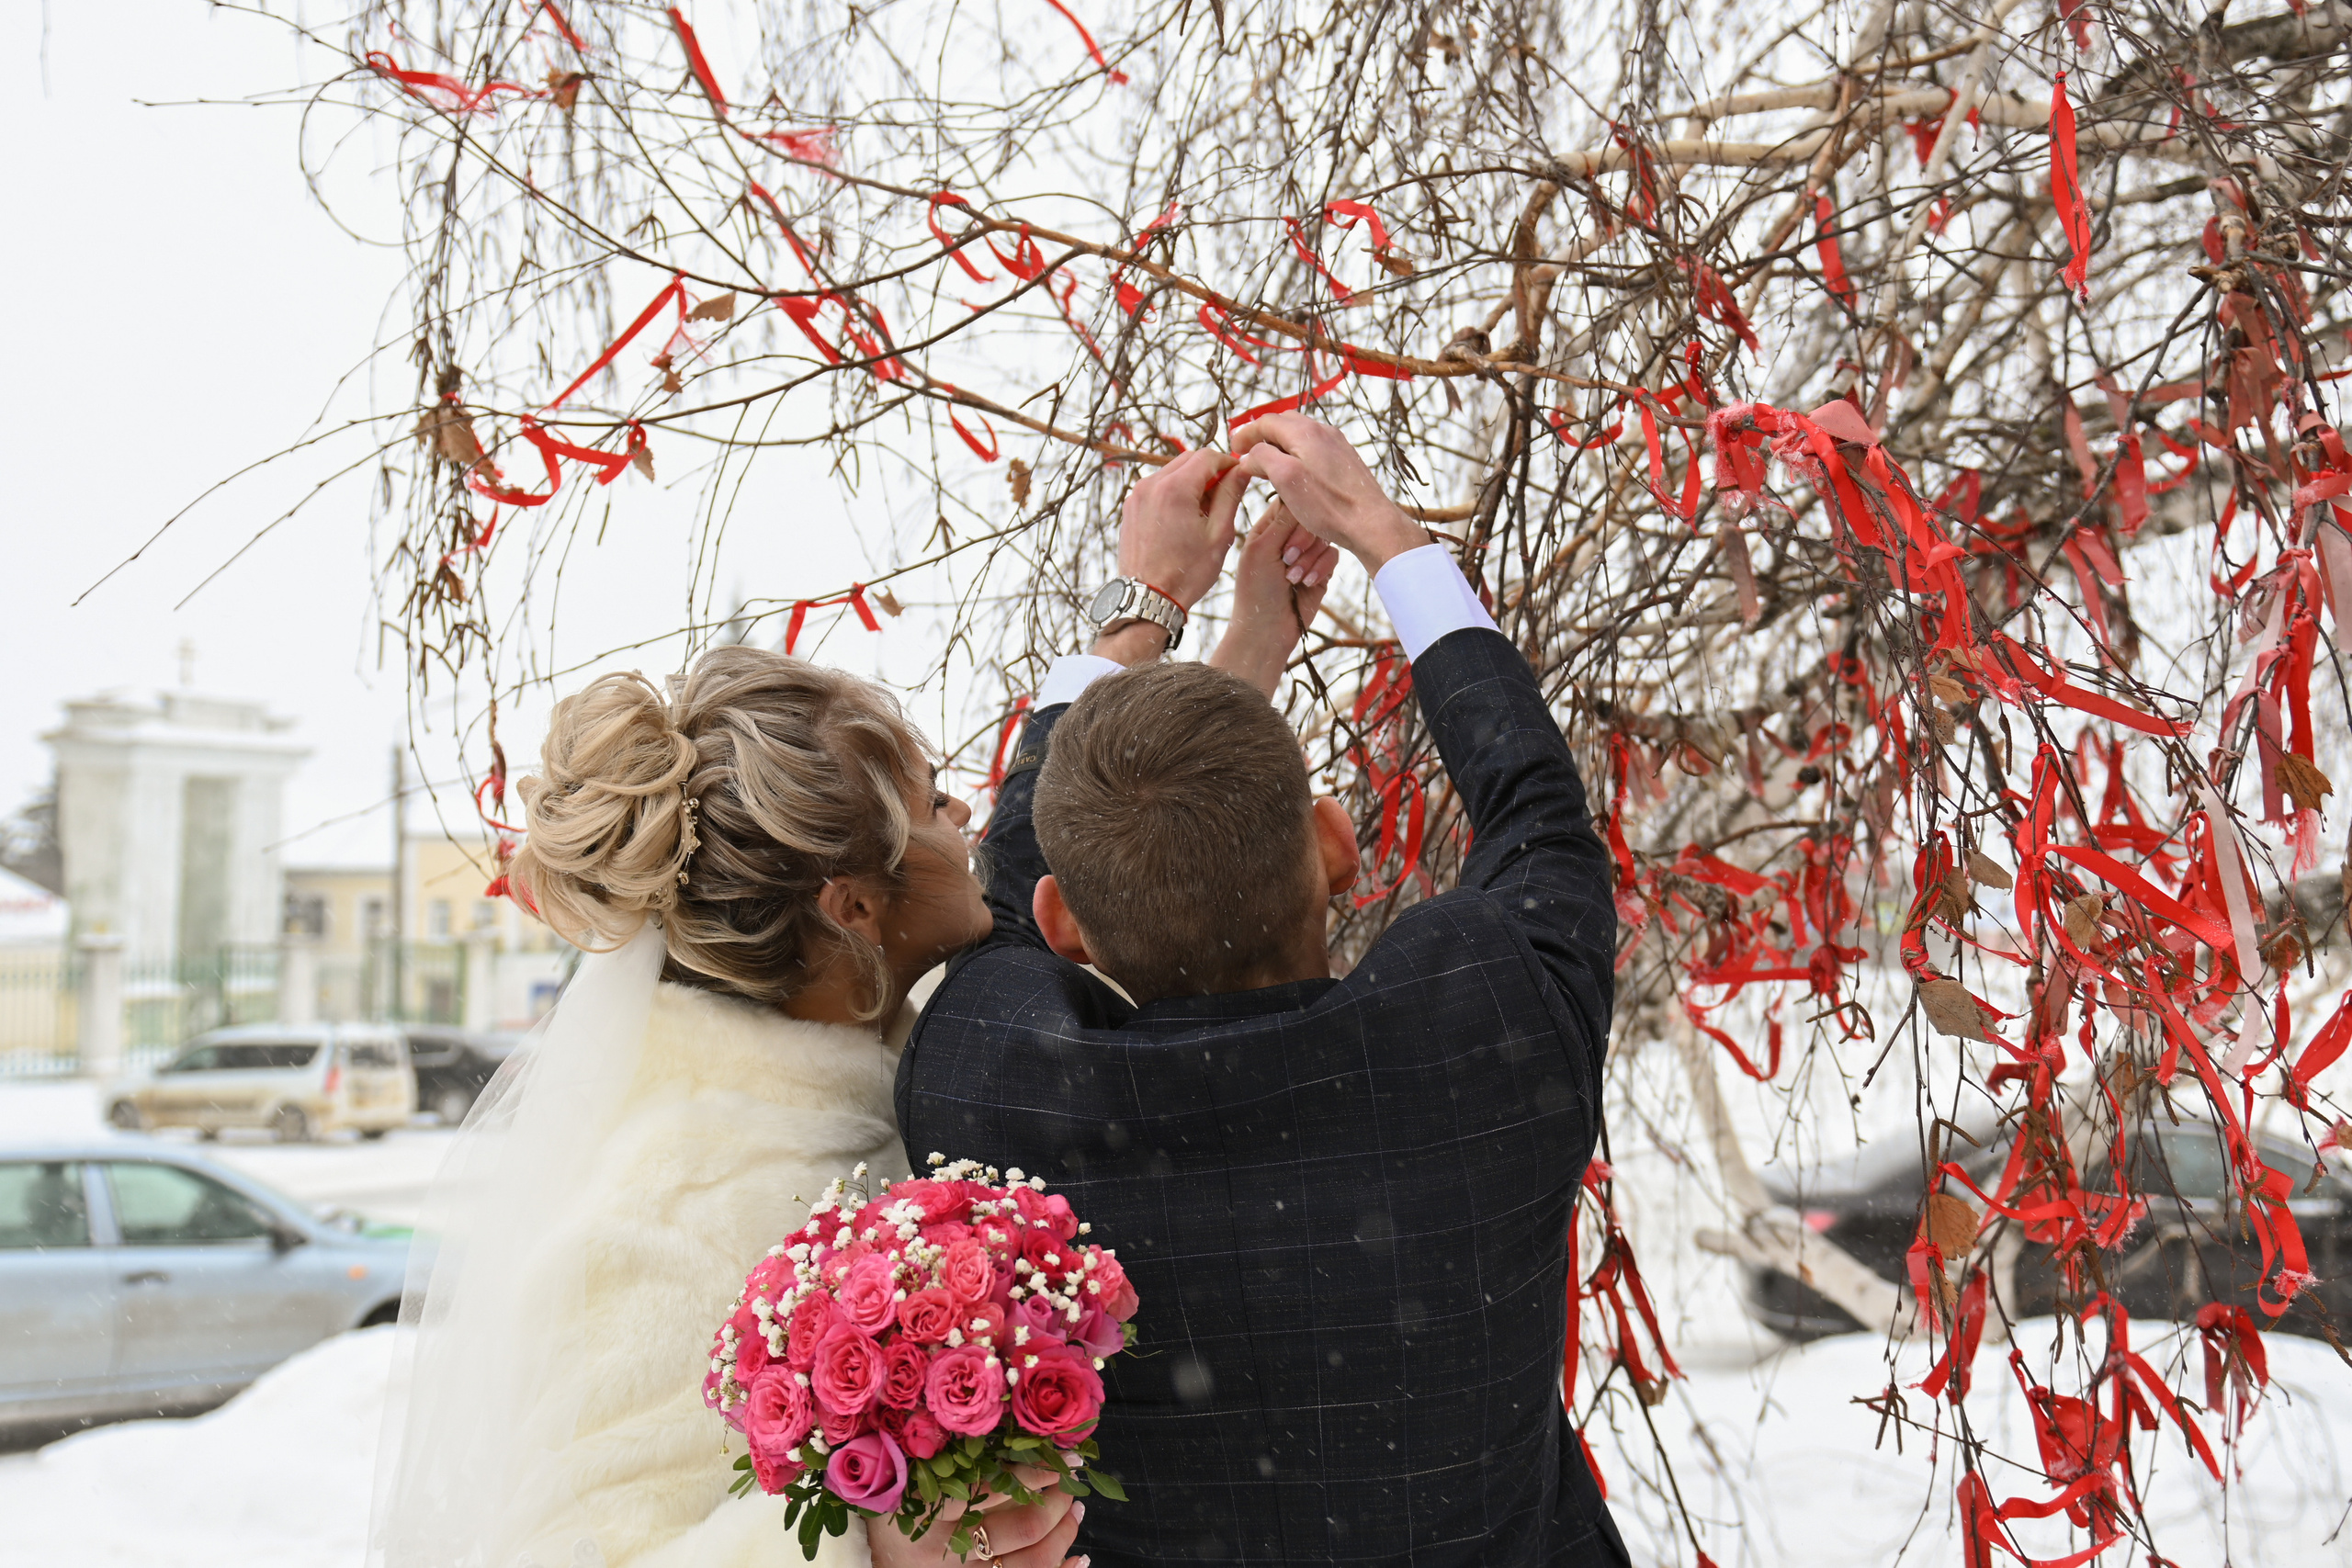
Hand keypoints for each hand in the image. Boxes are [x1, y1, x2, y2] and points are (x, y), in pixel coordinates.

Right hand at [865, 1466, 1086, 1567]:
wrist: (877, 1559)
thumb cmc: (897, 1501)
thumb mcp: (914, 1473)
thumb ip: (959, 1457)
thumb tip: (1015, 1434)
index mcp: (927, 1508)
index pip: (991, 1487)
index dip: (1033, 1471)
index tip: (1061, 1456)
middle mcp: (945, 1549)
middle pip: (1019, 1529)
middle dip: (1056, 1502)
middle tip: (1069, 1481)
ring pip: (1029, 1563)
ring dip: (1062, 1534)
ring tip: (1075, 1511)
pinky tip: (1078, 1559)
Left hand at [1089, 448, 1250, 664]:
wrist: (1148, 598)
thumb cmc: (1186, 572)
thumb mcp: (1219, 534)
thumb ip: (1231, 495)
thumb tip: (1242, 471)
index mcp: (1175, 489)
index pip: (1207, 455)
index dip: (1228, 463)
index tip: (1238, 477)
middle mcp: (1151, 485)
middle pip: (1188, 460)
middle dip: (1209, 471)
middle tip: (1224, 497)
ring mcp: (1136, 495)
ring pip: (1172, 472)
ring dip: (1191, 482)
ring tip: (1204, 512)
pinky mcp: (1130, 507)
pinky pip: (1157, 487)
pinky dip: (1174, 493)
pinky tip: (1184, 519)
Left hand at [1206, 501, 1339, 697]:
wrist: (1267, 630)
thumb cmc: (1255, 590)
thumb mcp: (1263, 549)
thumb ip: (1283, 520)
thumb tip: (1300, 488)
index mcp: (1268, 526)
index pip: (1290, 500)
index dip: (1297, 508)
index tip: (1294, 524)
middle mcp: (1289, 536)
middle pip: (1312, 517)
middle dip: (1303, 538)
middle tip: (1287, 558)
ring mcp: (1306, 553)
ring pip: (1325, 536)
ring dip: (1310, 558)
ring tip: (1293, 577)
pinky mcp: (1321, 570)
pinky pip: (1333, 555)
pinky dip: (1320, 568)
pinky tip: (1306, 583)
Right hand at [1230, 414, 1427, 573]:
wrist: (1371, 523)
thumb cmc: (1328, 506)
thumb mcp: (1285, 480)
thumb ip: (1262, 458)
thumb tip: (1249, 455)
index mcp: (1305, 432)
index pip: (1267, 421)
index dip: (1246, 433)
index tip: (1233, 449)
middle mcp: (1323, 432)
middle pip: (1284, 423)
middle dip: (1262, 435)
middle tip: (1247, 453)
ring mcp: (1337, 445)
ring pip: (1300, 435)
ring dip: (1280, 445)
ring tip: (1267, 465)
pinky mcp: (1345, 460)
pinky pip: (1315, 449)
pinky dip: (1297, 454)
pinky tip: (1295, 474)